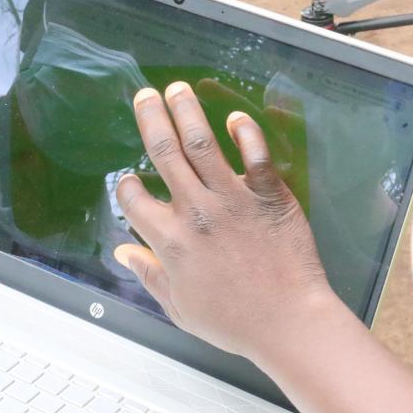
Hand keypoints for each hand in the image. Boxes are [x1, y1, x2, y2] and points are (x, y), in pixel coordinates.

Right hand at [113, 82, 339, 362]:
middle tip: (145, 95)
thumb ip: (149, 274)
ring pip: (203, 144)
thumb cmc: (234, 321)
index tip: (129, 180)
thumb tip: (124, 253)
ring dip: (187, 112)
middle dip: (151, 119)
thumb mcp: (179, 306)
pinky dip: (244, 133)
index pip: (133, 198)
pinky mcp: (269, 196)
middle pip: (164, 153)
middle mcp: (196, 212)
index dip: (126, 186)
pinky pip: (255, 155)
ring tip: (177, 90)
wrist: (288, 322)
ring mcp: (234, 200)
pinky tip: (234, 118)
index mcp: (169, 241)